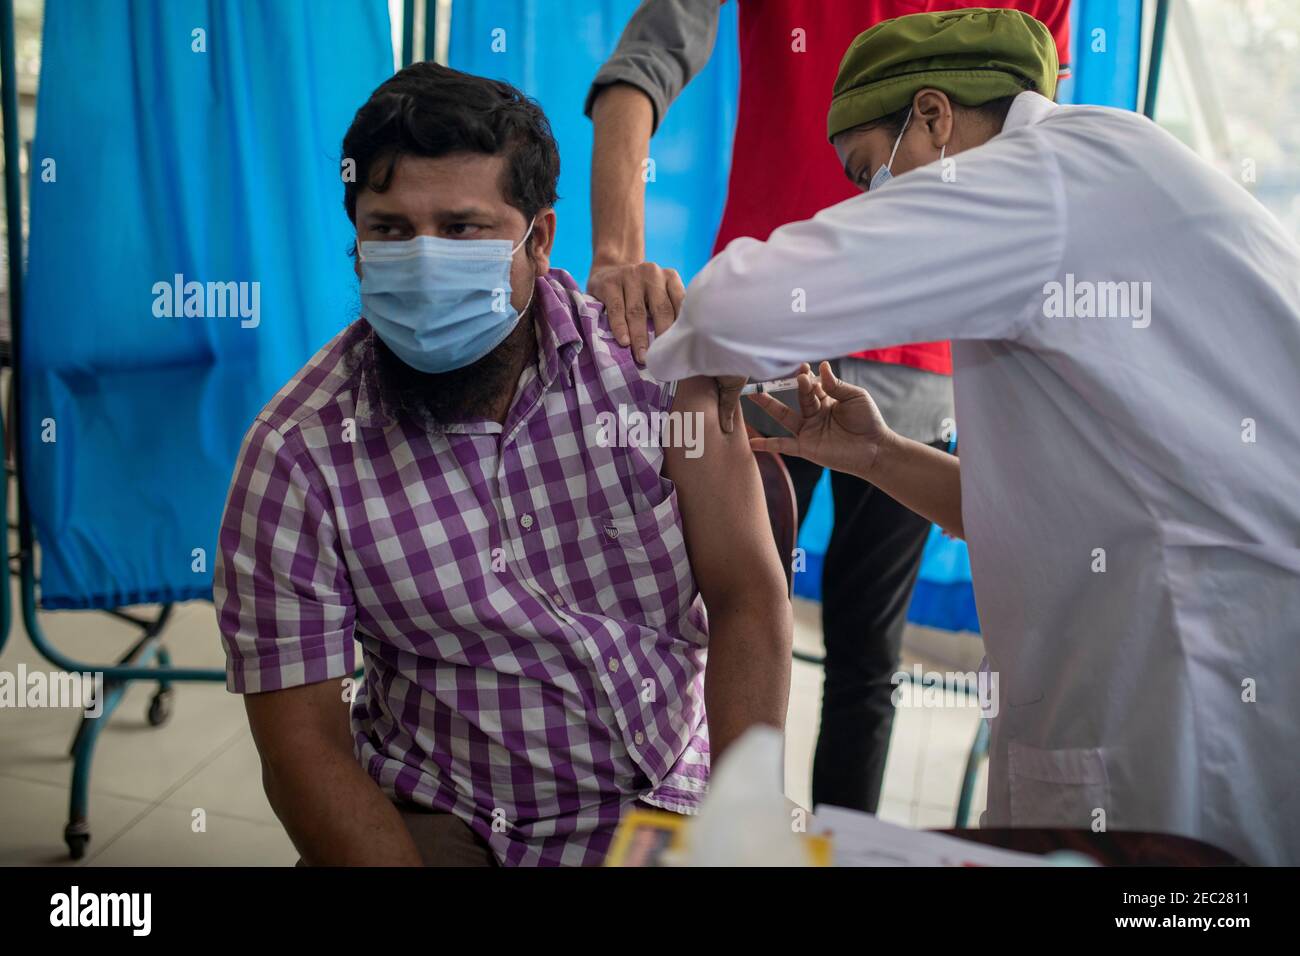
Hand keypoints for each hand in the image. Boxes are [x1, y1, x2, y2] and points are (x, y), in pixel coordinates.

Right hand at [589, 259, 743, 432]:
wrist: (610, 268)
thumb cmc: (642, 291)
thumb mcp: (660, 293)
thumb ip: (673, 310)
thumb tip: (691, 344)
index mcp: (670, 277)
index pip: (680, 303)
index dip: (683, 328)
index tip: (686, 349)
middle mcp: (652, 273)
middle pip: (661, 309)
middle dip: (662, 336)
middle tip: (663, 359)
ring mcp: (629, 275)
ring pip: (637, 311)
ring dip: (640, 337)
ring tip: (643, 358)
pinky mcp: (610, 283)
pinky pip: (617, 308)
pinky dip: (620, 327)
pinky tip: (624, 342)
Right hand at [748, 362, 894, 480]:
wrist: (875, 449)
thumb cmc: (869, 421)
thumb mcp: (855, 397)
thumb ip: (836, 385)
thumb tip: (822, 366)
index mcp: (827, 400)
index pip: (813, 385)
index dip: (807, 377)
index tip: (803, 368)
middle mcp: (815, 414)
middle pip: (799, 397)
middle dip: (790, 385)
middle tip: (778, 374)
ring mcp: (809, 431)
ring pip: (785, 416)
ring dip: (770, 405)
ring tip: (754, 394)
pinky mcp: (807, 448)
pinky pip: (784, 445)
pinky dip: (768, 445)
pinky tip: (752, 443)